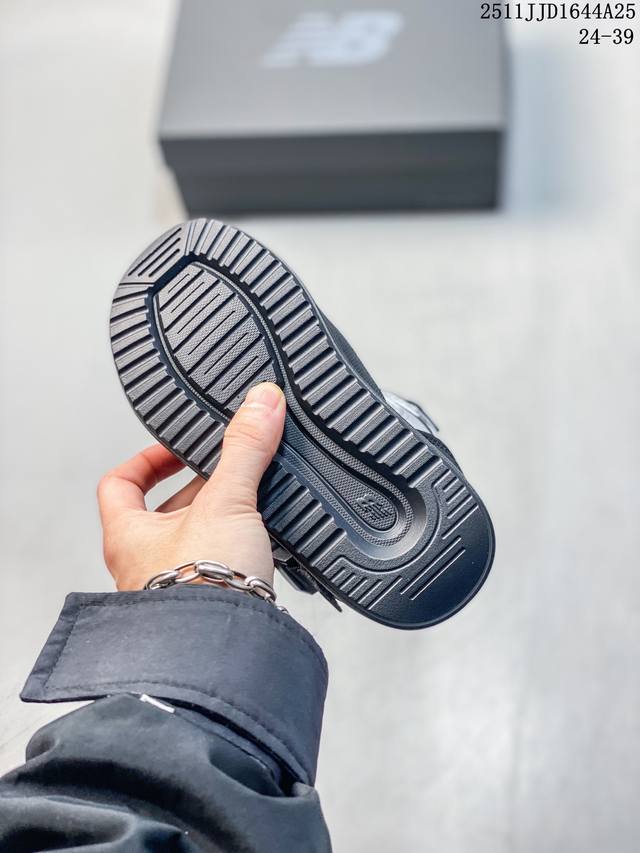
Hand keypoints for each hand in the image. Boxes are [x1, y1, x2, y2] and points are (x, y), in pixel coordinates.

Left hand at [98, 383, 285, 590]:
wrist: (224, 655)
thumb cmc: (201, 592)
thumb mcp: (225, 503)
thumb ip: (244, 450)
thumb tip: (260, 403)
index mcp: (129, 535)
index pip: (119, 483)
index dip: (146, 459)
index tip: (175, 446)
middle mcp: (144, 564)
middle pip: (165, 509)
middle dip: (200, 486)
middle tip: (229, 469)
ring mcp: (175, 587)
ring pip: (195, 539)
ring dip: (222, 518)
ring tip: (252, 501)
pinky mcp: (209, 603)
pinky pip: (219, 565)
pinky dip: (239, 548)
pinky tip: (263, 542)